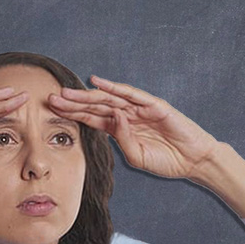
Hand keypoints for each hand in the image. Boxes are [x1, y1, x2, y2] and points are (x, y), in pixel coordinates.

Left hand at [46, 75, 220, 179]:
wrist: (193, 160)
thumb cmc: (166, 160)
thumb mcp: (137, 156)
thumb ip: (123, 139)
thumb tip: (114, 118)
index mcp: (120, 129)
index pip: (91, 118)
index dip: (72, 114)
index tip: (52, 111)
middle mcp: (127, 115)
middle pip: (95, 106)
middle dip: (73, 102)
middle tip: (51, 98)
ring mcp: (140, 109)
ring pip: (108, 98)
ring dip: (87, 95)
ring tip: (67, 92)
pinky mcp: (154, 105)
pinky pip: (131, 94)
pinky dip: (114, 87)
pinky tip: (97, 83)